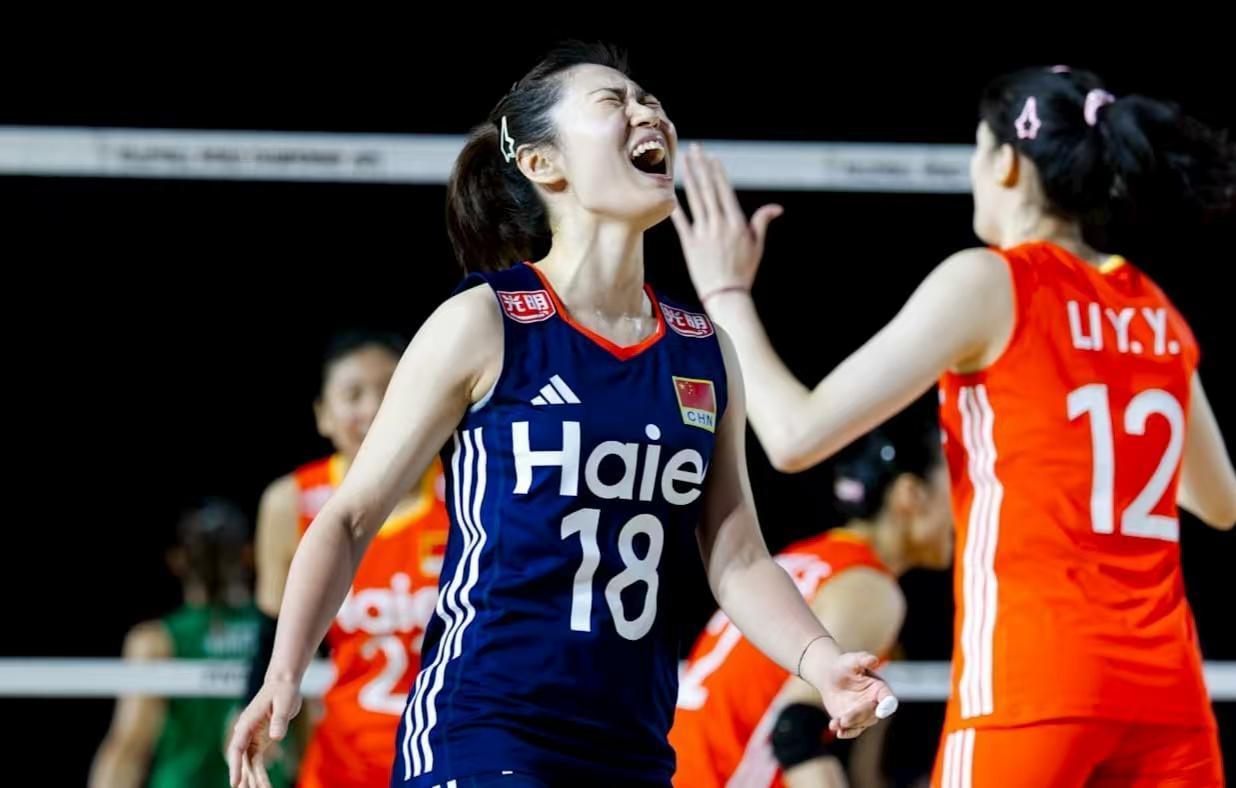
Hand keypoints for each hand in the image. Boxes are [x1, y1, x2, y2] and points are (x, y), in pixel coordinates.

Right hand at [226, 676, 301, 787]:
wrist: (283, 683)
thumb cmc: (283, 690)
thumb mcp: (284, 703)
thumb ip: (279, 720)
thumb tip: (276, 737)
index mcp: (248, 723)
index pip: (237, 748)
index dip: (234, 766)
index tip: (235, 782)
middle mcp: (246, 731)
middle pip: (242, 759)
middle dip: (244, 778)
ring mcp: (252, 736)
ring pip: (249, 762)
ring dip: (253, 778)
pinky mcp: (260, 738)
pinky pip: (257, 759)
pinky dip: (259, 772)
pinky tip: (262, 785)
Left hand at [671, 144, 782, 301]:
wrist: (726, 294)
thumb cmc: (744, 271)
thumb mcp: (757, 245)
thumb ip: (762, 222)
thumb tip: (777, 207)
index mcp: (736, 222)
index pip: (724, 190)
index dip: (717, 172)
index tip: (712, 157)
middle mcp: (719, 223)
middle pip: (708, 188)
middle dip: (701, 166)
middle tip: (695, 148)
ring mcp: (703, 232)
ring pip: (694, 198)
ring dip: (689, 177)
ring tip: (683, 160)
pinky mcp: (689, 243)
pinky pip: (681, 220)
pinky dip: (675, 204)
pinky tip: (669, 190)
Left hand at [805, 645, 897, 738]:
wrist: (831, 676)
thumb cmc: (845, 665)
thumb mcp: (852, 660)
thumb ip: (863, 659)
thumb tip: (873, 660)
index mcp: (880, 689)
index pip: (888, 699)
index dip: (886, 705)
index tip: (881, 710)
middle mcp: (875, 704)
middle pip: (872, 714)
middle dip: (858, 716)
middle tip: (844, 719)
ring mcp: (865, 714)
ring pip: (861, 724)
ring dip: (849, 726)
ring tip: (836, 724)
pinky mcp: (854, 721)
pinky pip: (852, 730)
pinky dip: (845, 732)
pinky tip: (836, 731)